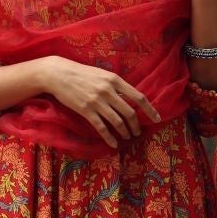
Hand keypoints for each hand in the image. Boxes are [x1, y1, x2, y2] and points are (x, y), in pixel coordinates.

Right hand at [38, 56, 161, 150]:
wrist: (59, 74)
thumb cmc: (81, 73)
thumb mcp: (102, 74)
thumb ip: (115, 85)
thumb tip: (129, 97)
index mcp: (115, 80)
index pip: (138, 97)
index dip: (150, 110)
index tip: (157, 119)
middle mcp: (108, 91)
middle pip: (129, 112)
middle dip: (136, 125)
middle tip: (138, 132)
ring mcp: (97, 102)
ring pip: (117, 121)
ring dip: (125, 132)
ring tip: (128, 137)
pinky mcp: (86, 111)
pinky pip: (102, 128)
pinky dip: (110, 138)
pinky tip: (114, 144)